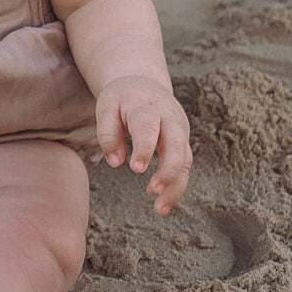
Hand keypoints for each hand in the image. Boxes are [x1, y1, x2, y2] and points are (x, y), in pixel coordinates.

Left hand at [95, 76, 191, 214]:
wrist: (143, 84)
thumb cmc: (121, 99)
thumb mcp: (107, 107)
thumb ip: (108, 133)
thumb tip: (116, 162)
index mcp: (146, 106)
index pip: (148, 126)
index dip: (144, 147)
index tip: (136, 169)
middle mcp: (169, 118)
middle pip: (176, 143)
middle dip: (168, 169)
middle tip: (152, 189)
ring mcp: (179, 131)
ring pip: (185, 159)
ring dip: (175, 185)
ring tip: (159, 208)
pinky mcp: (182, 143)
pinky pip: (184, 167)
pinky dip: (176, 187)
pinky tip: (163, 204)